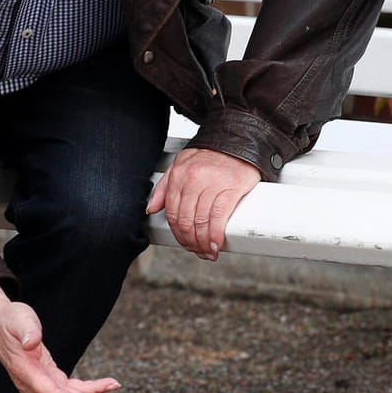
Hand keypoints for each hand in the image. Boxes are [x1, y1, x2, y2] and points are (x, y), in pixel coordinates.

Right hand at [0, 283, 123, 392]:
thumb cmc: (10, 320)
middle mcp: (34, 386)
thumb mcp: (19, 320)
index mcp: (26, 375)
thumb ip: (27, 331)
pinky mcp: (49, 379)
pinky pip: (72, 390)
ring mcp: (41, 384)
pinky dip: (91, 390)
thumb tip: (32, 342)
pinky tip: (108, 386)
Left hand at [145, 147, 261, 260]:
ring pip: (200, 222)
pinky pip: (218, 218)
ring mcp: (212, 184)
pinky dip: (215, 236)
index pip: (172, 212)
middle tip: (197, 250)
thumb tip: (151, 208)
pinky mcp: (230, 189)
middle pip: (185, 221)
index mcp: (179, 175)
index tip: (184, 242)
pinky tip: (215, 244)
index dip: (177, 233)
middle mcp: (193, 179)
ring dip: (203, 243)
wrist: (240, 140)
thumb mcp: (182, 164)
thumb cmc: (212, 155)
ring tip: (207, 252)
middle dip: (190, 241)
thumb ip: (165, 186)